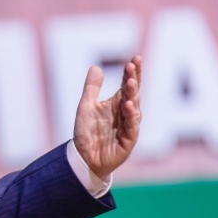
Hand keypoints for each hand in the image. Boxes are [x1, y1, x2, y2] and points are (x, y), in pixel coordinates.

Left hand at [72, 56, 141, 180]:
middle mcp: (125, 113)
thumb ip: (92, 88)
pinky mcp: (128, 140)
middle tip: (133, 65)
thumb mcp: (86, 107)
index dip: (132, 72)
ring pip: (134, 108)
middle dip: (133, 79)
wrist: (83, 158)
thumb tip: (96, 67)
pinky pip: (132, 126)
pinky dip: (131, 116)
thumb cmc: (86, 133)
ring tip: (130, 82)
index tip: (135, 59)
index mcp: (117, 103)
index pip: (127, 85)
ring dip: (132, 95)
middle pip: (133, 93)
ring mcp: (129, 126)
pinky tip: (128, 105)